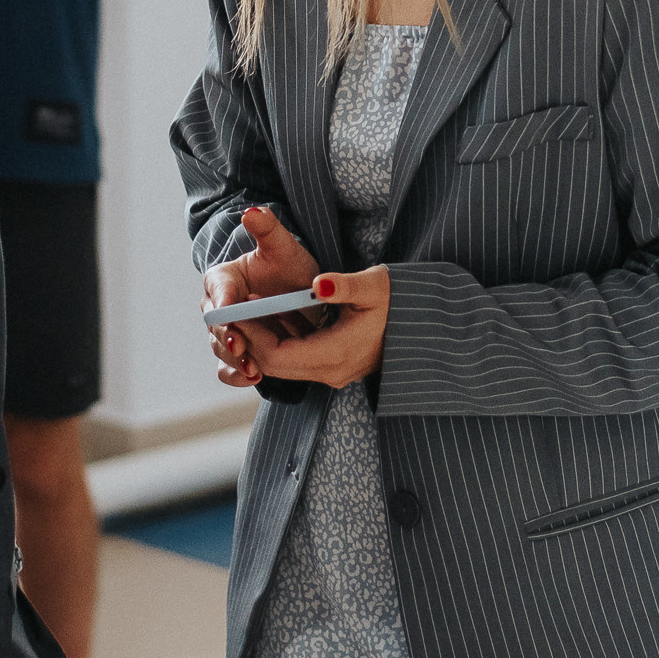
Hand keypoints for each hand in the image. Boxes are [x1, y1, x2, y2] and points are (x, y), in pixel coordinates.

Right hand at [202, 206, 319, 388]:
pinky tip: (253, 379)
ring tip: (254, 369)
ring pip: (221, 349)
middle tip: (242, 346)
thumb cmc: (289, 267)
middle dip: (228, 337)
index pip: (218, 292)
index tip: (233, 313)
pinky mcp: (236, 354)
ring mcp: (226, 332)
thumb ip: (268, 230)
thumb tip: (252, 212)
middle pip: (215, 325)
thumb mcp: (283, 247)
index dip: (224, 304)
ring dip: (235, 360)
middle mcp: (218, 307)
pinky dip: (237, 375)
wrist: (301, 296)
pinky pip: (228, 368)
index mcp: (223, 279)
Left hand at [246, 266, 390, 388]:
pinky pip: (295, 360)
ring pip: (282, 364)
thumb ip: (345, 286)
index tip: (241, 305)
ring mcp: (332, 373)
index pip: (278, 355)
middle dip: (252, 337)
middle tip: (237, 306)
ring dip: (264, 338)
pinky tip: (275, 312)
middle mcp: (331, 372)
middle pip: (274, 364)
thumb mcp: (374, 286)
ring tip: (252, 305)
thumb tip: (319, 284)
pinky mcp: (332, 368)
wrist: (421, 324)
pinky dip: (280, 339)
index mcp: (337, 354)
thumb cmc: (398, 301)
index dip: (254, 333)